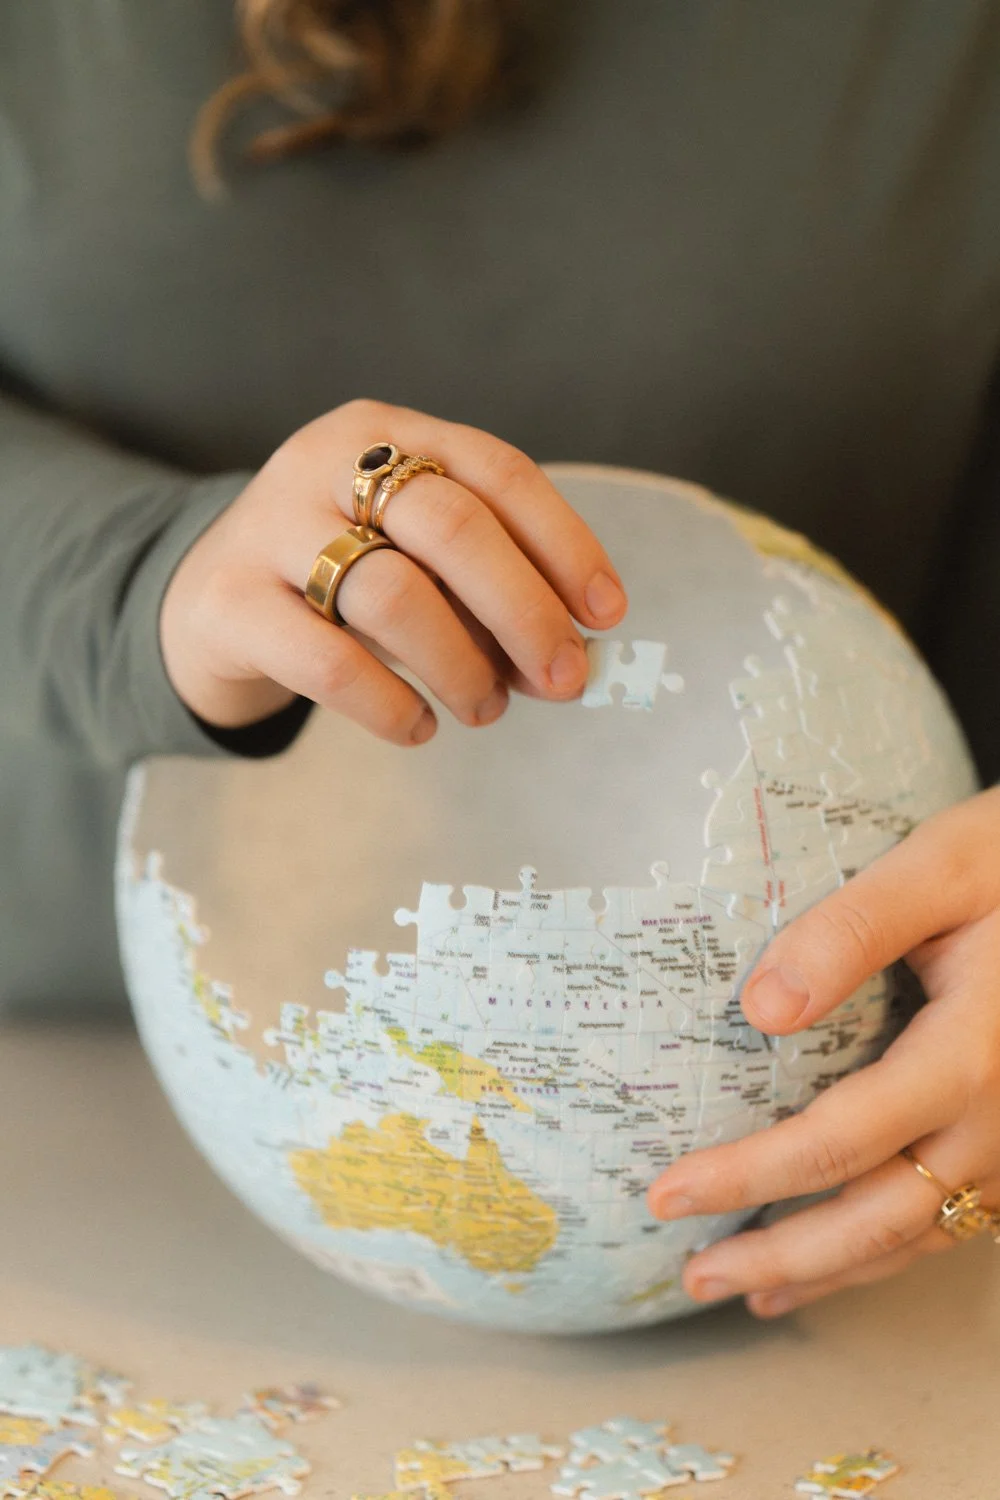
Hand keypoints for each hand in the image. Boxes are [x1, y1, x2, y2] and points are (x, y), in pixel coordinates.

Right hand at [161, 399, 626, 743]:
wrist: (205, 603)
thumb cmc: (338, 577)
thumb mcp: (412, 556)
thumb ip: (484, 590)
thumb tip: (573, 656)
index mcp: (386, 432)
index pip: (498, 471)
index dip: (564, 543)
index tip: (607, 613)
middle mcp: (325, 463)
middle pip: (452, 525)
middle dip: (525, 610)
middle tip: (563, 680)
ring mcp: (269, 528)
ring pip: (393, 595)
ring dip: (462, 665)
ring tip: (486, 709)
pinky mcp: (229, 603)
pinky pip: (329, 662)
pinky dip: (391, 705)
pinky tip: (419, 726)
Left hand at [647, 784, 999, 1316]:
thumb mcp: (938, 868)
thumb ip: (850, 932)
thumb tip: (759, 1011)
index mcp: (970, 1055)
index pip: (835, 1143)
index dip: (745, 1177)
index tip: (668, 1193)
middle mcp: (999, 1119)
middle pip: (876, 1219)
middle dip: (779, 1256)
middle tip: (695, 1276)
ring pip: (919, 1235)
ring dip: (830, 1270)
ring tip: (751, 1289)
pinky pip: (954, 1218)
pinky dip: (889, 1250)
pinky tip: (842, 1257)